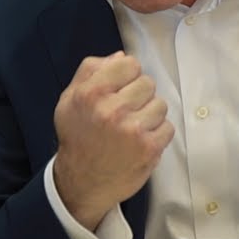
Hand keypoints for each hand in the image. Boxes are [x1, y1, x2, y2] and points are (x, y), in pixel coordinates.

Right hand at [52, 52, 173, 230]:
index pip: (129, 64)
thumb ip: (91, 71)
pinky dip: (158, 134)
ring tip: (134, 127)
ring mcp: (132, 130)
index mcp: (91, 93)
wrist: (82, 181)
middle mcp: (111, 109)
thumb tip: (120, 56)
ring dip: (150, 115)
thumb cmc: (78, 137)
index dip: (127, 75)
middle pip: (148, 83)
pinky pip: (168, 127)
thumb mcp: (70, 99)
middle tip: (126, 111)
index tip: (121, 89)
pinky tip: (141, 141)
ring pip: (160, 104)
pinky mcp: (148, 148)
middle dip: (139, 95)